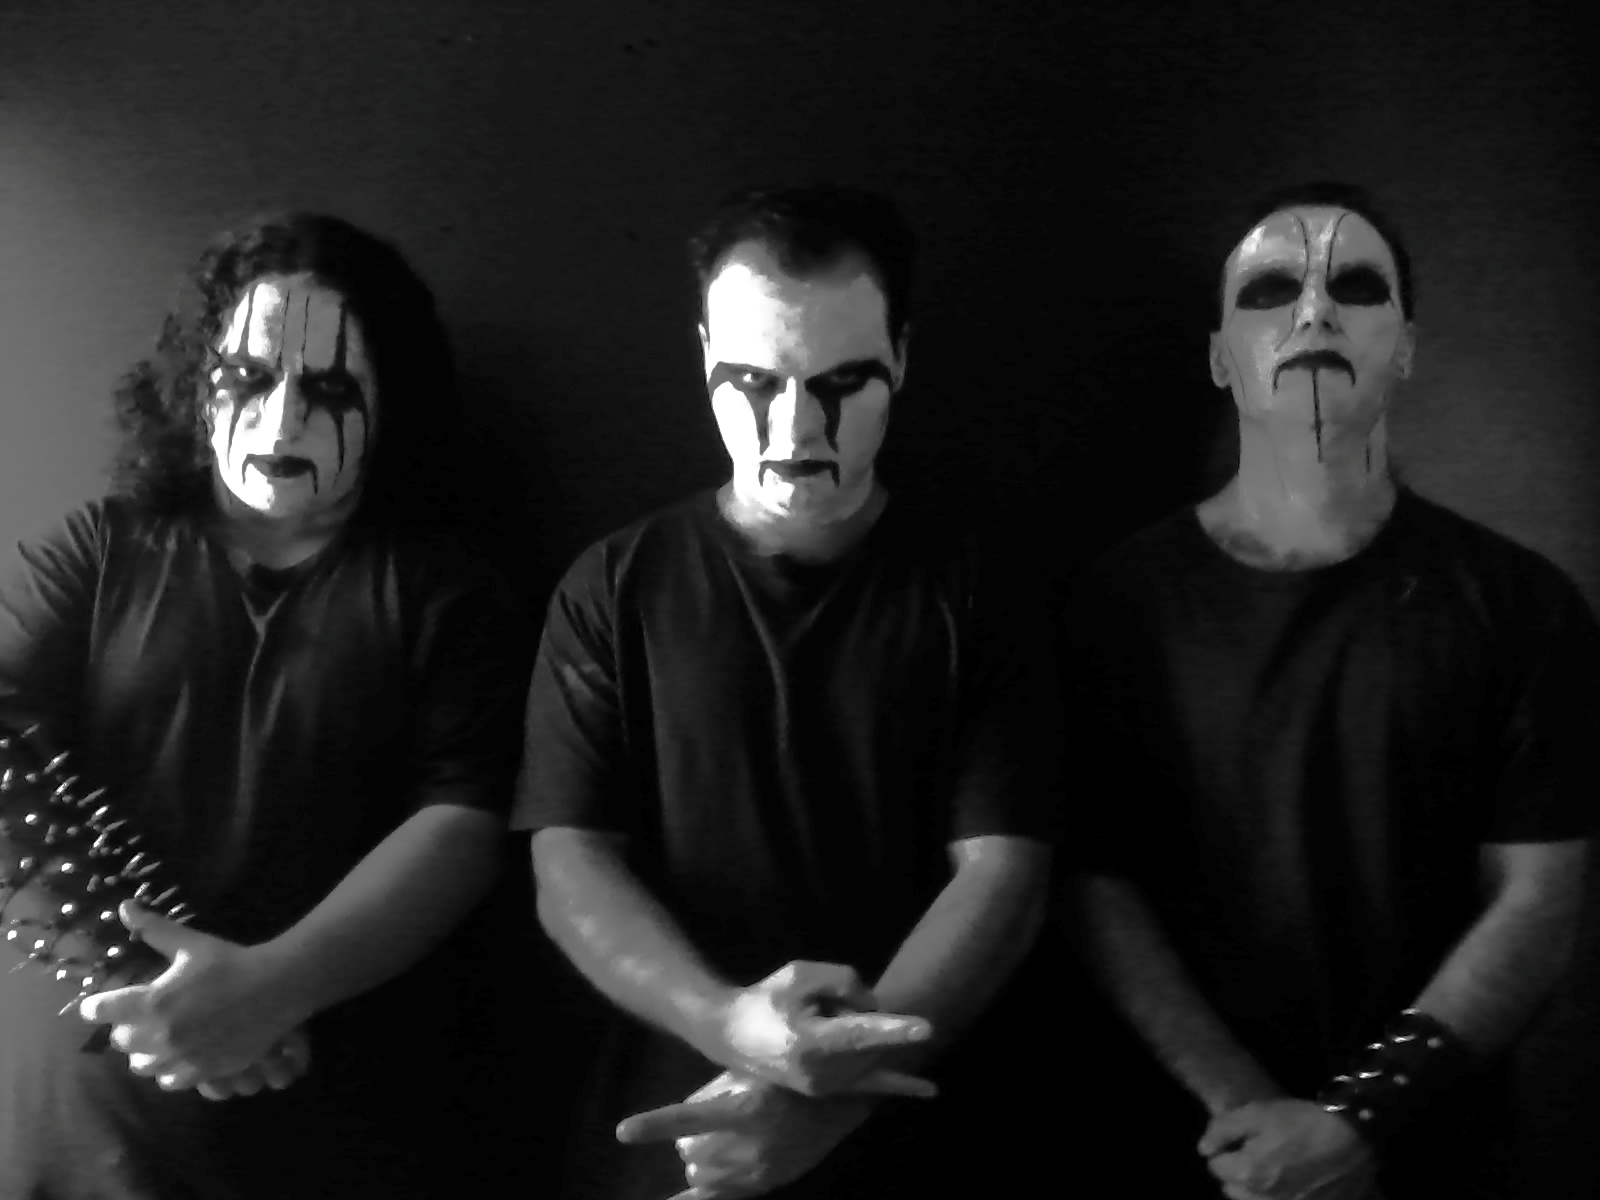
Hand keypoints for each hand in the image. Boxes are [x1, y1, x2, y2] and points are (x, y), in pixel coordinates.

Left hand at [78, 901, 308, 1091]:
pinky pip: (170, 1081)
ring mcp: (181, 1057)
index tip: (99, 1004)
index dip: (96, 1006)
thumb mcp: (191, 943)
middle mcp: (160, 1034)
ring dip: (145, 1052)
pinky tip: (180, 1056)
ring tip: (159, 1038)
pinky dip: (169, 1071)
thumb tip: (124, 907)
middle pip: (120, 1042)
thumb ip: (154, 929)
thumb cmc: (230, 963)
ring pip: (142, 1066)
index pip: (102, 1011)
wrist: (275, 988)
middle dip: (126, 1028)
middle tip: (140, 1017)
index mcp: (152, 1002)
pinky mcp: (201, 1072)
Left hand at [617, 1071, 872, 1198]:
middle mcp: (749, 1143)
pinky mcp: (765, 1184)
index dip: (654, 1125)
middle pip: (689, 1152)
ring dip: (700, 1161)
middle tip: (705, 1127)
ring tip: (719, 1144)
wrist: (839, 1103)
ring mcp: (758, 1170)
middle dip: (689, 1141)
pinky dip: (697, 1197)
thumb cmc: (788, 1077)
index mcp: (744, 1107)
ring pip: (701, 1175)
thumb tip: (683, 1121)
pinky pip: (720, 1198)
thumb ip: (715, 1093)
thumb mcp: (750, 1071)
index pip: (688, 1117)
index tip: (623, 1132)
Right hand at [715, 961, 933, 1097]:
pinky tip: (931, 1090)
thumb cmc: (765, 999)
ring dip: (857, 1029)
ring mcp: (827, 1089)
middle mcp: (822, 1075)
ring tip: (818, 1022)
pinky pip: (871, 1086)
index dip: (894, 1030)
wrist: (730, 1035)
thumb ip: (843, 981)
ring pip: (870, 1051)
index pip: (860, 1034)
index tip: (928, 1028)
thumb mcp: (800, 973)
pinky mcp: (830, 1092)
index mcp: (810, 1044)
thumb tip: (873, 1006)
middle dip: (854, 1010)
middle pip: (868, 1035)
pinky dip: (901, 1084)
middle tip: (820, 1005)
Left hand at [1198, 1099, 1377, 1199]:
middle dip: (1236, 1171)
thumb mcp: (1258, 1113)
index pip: (1215, 1166)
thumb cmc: (1303, 1122)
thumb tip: (1203, 1149)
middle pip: (1231, 1189)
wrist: (1355, 1139)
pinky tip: (1289, 1180)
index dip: (1225, 1148)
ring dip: (1254, 1187)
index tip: (1241, 1138)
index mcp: (1246, 1174)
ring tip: (1272, 1166)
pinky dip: (1275, 1195)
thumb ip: (1223, 1129)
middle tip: (1256, 1151)